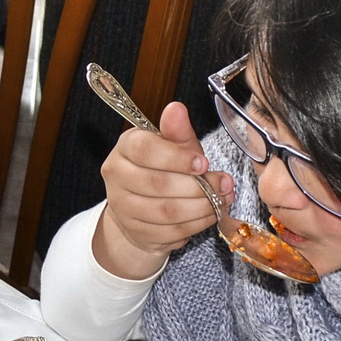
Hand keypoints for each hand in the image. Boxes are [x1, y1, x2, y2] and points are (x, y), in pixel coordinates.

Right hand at [94, 101, 231, 280]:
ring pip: (166, 211)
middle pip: (157, 184)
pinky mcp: (137, 231)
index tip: (203, 163)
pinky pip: (171, 231)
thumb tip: (177, 108)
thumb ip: (177, 131)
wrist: (143, 209)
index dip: (176, 158)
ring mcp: (123, 207)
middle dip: (198, 185)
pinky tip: (211, 214)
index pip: (144, 150)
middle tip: (224, 184)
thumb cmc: (162, 169)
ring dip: (201, 206)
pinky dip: (197, 224)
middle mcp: (117, 176)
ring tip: (222, 199)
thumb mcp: (173, 146)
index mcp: (125, 147)